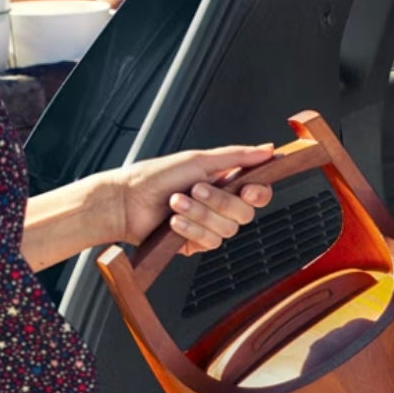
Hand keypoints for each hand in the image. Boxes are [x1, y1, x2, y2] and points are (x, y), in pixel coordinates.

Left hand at [107, 145, 279, 252]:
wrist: (126, 202)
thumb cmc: (155, 177)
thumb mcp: (199, 160)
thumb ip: (237, 156)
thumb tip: (268, 149)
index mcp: (224, 182)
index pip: (257, 193)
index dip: (258, 193)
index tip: (248, 189)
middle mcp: (219, 205)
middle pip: (245, 213)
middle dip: (219, 202)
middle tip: (196, 189)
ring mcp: (209, 226)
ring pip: (227, 229)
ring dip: (200, 214)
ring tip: (176, 202)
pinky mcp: (196, 243)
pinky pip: (210, 242)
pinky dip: (192, 229)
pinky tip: (174, 222)